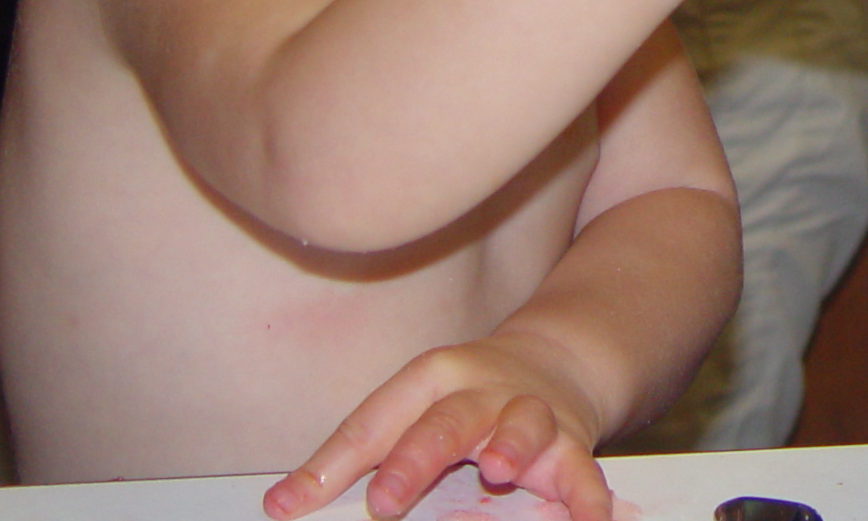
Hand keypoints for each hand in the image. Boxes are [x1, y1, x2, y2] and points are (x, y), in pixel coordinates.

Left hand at [263, 336, 611, 520]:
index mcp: (431, 380)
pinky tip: (586, 519)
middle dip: (417, 457)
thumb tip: (280, 506)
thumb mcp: (405, 413)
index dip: (339, 461)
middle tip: (387, 499)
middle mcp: (481, 392)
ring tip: (500, 468)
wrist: (554, 363)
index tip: (298, 503)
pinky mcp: (572, 444)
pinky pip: (582, 470)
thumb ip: (347, 458)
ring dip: (512, 443)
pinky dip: (587, 495)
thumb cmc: (462, 400)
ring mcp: (530, 415)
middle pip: (447, 419)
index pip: (377, 419)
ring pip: (523, 423)